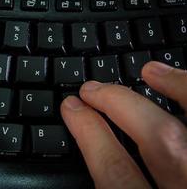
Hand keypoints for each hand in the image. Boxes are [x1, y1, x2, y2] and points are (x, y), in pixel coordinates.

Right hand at [61, 61, 186, 187]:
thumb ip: (107, 181)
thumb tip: (85, 148)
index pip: (116, 170)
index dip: (91, 134)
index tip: (73, 109)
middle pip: (160, 141)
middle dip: (121, 105)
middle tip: (92, 89)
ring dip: (177, 89)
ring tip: (151, 70)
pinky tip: (185, 86)